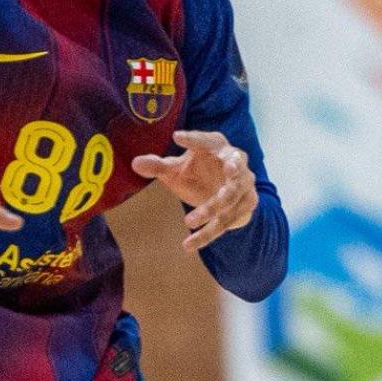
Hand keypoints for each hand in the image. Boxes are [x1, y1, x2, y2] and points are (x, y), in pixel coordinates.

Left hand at [130, 129, 257, 253]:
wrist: (224, 194)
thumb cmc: (198, 173)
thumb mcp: (177, 169)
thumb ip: (158, 166)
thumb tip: (134, 163)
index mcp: (216, 145)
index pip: (206, 139)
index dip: (193, 138)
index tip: (176, 137)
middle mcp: (236, 161)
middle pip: (233, 167)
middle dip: (232, 169)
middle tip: (229, 169)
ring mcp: (244, 183)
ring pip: (230, 197)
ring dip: (211, 209)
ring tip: (188, 221)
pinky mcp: (247, 204)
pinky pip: (228, 220)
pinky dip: (209, 233)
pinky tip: (190, 243)